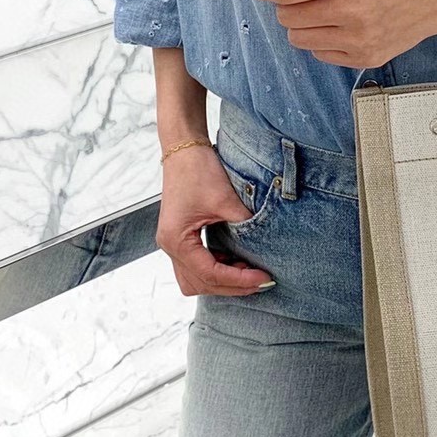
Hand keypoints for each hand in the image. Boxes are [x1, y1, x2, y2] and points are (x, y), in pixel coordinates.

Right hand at [155, 143, 275, 295]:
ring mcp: (172, 243)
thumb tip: (266, 246)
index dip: (239, 280)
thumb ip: (245, 226)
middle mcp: (169, 246)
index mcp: (176, 240)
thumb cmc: (198, 170)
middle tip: (261, 281)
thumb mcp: (226, 200)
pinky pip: (196, 265)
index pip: (210, 273)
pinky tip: (236, 261)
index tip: (263, 278)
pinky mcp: (180, 237)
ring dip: (222, 280)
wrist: (184, 149)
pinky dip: (216, 268)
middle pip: (200, 283)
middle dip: (231, 286)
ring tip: (248, 272)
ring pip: (195, 279)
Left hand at [244, 0, 436, 67]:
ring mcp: (359, 39)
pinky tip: (341, 25)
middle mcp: (352, 11)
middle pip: (287, 16)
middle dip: (286, 3)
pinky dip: (321, 39)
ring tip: (324, 9)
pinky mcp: (364, 58)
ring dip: (301, 23)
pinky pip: (319, 53)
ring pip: (298, 38)